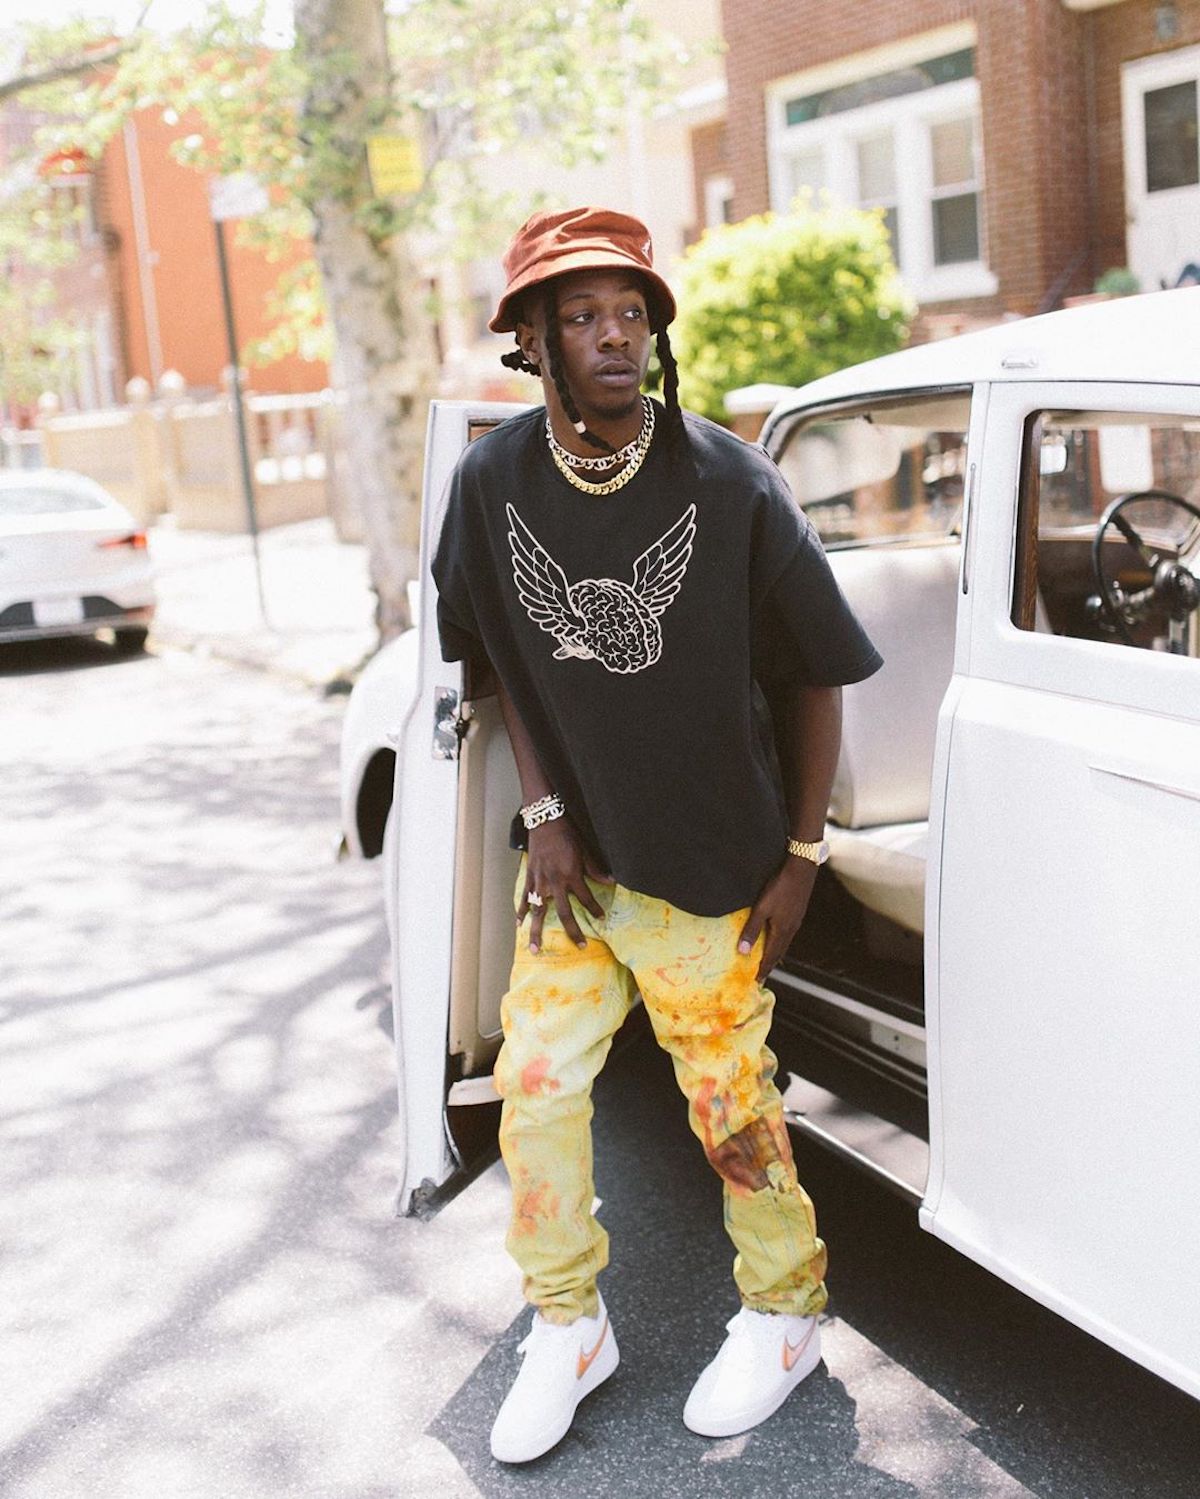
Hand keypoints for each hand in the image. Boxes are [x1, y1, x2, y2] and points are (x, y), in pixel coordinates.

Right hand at [518, 819, 613, 953]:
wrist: (545, 821)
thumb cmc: (567, 835)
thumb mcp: (584, 851)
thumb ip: (595, 869)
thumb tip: (611, 882)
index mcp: (571, 875)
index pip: (585, 898)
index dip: (595, 909)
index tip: (601, 918)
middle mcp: (555, 882)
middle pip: (564, 913)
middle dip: (573, 930)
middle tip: (580, 945)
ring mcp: (540, 881)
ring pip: (538, 912)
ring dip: (536, 931)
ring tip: (535, 949)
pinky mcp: (530, 877)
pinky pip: (524, 898)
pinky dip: (521, 911)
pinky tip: (519, 924)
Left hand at [738, 856, 818, 981]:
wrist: (802, 869)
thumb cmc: (780, 887)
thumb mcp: (762, 908)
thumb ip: (752, 929)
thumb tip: (743, 951)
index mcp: (782, 931)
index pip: (770, 957)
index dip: (763, 970)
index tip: (756, 982)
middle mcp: (791, 929)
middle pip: (778, 953)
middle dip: (769, 965)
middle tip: (761, 975)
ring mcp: (795, 921)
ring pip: (784, 944)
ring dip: (775, 954)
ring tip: (767, 961)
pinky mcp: (797, 913)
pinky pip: (787, 935)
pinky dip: (780, 942)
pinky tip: (776, 938)